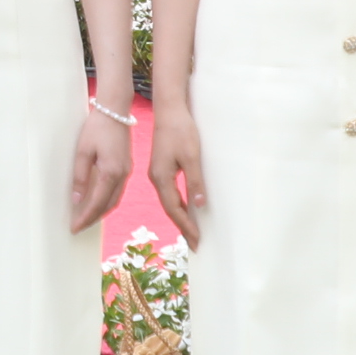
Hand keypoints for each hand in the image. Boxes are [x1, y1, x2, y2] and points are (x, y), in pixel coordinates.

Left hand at [66, 101, 132, 234]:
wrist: (115, 110)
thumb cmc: (96, 128)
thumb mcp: (83, 151)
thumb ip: (80, 177)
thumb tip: (77, 199)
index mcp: (111, 173)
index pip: (97, 203)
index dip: (85, 218)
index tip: (74, 228)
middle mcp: (122, 175)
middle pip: (108, 205)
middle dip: (93, 218)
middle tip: (78, 227)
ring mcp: (127, 172)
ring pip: (114, 200)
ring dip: (101, 211)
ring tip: (86, 218)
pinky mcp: (126, 167)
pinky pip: (117, 191)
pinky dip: (107, 201)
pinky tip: (98, 202)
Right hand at [146, 99, 209, 248]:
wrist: (169, 110)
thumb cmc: (181, 131)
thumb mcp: (191, 157)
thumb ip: (194, 182)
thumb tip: (199, 205)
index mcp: (161, 177)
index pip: (175, 209)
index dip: (186, 226)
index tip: (197, 241)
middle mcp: (156, 178)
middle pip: (170, 208)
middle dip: (183, 227)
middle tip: (195, 244)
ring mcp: (157, 172)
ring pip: (169, 201)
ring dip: (180, 217)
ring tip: (191, 231)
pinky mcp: (161, 167)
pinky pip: (170, 192)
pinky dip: (178, 204)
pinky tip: (186, 208)